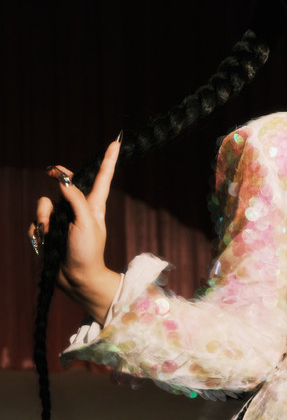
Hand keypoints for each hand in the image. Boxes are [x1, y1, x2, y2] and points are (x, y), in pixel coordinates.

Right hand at [28, 138, 122, 321]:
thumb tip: (65, 180)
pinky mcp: (49, 231)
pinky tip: (43, 240)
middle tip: (51, 170)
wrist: (76, 279)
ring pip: (45, 204)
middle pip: (67, 183)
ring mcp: (62, 219)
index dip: (108, 159)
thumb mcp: (86, 222)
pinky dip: (37, 230)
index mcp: (95, 205)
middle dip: (59, 175)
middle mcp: (78, 209)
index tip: (116, 141)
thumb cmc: (88, 251)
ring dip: (44, 216)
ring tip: (50, 231)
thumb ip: (76, 199)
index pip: (102, 177)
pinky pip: (36, 222)